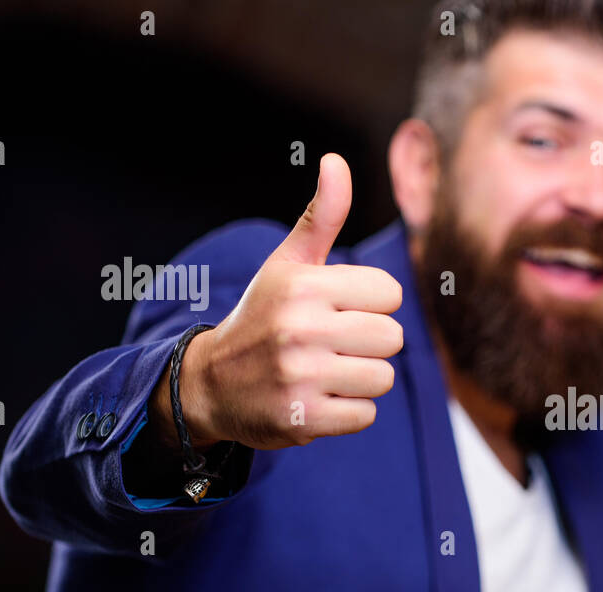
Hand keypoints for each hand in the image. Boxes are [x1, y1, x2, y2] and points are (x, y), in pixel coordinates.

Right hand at [175, 153, 403, 450]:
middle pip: (392, 338)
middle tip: (333, 346)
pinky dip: (348, 413)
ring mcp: (300, 376)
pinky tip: (318, 399)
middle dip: (370, 344)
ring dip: (361, 380)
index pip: (389, 293)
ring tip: (326, 373)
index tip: (338, 310)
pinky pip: (365, 415)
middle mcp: (300, 328)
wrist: (209, 385)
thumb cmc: (262, 317)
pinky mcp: (302, 419)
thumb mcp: (287, 265)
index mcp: (303, 285)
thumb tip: (336, 161)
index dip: (370, 304)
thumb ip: (320, 216)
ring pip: (383, 378)